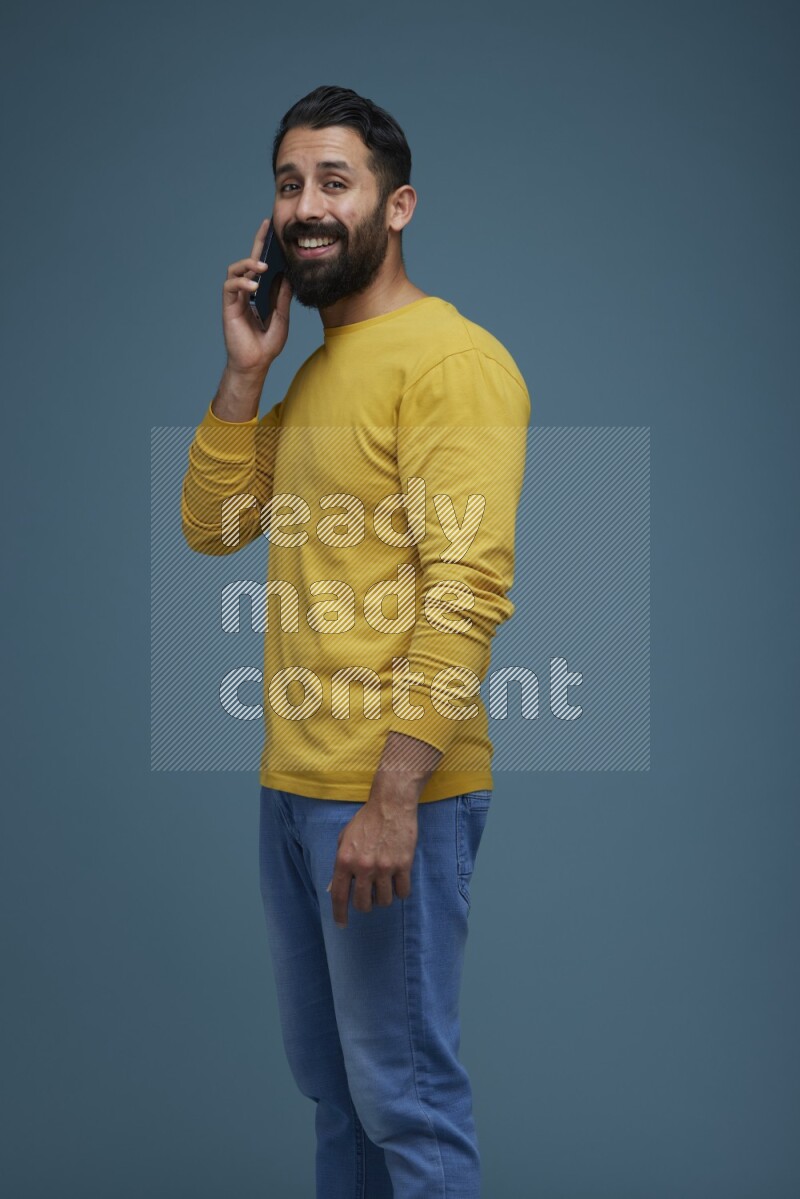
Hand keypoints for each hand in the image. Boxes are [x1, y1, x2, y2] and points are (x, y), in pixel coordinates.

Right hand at [222, 217, 291, 377]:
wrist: (255, 364)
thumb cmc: (267, 344)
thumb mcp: (282, 317)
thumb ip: (283, 297)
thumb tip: (289, 276)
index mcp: (260, 292)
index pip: (263, 266)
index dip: (266, 247)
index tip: (273, 229)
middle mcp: (247, 292)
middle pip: (249, 262)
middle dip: (257, 243)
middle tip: (266, 228)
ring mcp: (237, 298)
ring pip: (235, 270)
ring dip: (248, 264)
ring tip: (262, 267)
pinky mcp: (229, 306)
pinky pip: (230, 287)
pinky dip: (242, 283)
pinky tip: (254, 286)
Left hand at [327, 779, 419, 928]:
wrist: (391, 804)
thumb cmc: (366, 820)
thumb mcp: (344, 839)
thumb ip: (339, 864)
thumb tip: (332, 887)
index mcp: (344, 860)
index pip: (339, 896)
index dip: (339, 914)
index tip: (342, 924)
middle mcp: (363, 867)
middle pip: (363, 903)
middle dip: (365, 905)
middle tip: (369, 897)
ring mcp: (384, 867)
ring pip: (384, 901)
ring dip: (383, 898)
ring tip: (384, 885)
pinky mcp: (403, 864)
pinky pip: (403, 892)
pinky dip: (400, 891)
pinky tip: (398, 883)